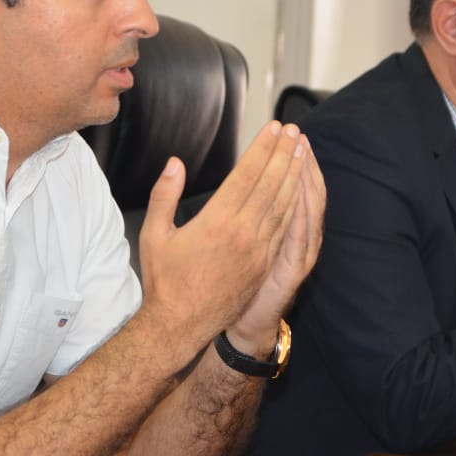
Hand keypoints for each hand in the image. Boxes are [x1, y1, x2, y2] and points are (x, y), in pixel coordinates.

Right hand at [136, 122, 308, 360]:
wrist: (181, 326)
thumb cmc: (164, 281)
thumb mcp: (153, 234)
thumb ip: (164, 195)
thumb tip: (175, 164)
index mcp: (215, 222)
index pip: (247, 175)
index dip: (262, 149)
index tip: (273, 129)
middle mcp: (242, 234)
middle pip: (270, 185)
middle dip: (283, 154)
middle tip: (293, 131)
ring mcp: (258, 251)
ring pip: (283, 205)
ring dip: (294, 175)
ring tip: (302, 151)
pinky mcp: (265, 265)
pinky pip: (285, 228)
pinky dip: (295, 205)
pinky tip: (300, 189)